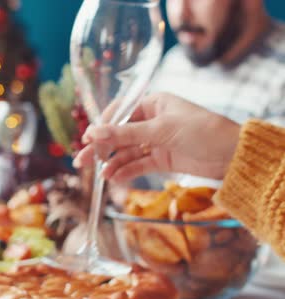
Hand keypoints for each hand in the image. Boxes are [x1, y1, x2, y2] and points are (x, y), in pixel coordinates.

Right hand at [73, 93, 240, 181]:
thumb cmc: (202, 131)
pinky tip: (114, 179)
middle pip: (118, 134)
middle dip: (100, 148)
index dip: (102, 126)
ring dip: (112, 163)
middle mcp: (151, 120)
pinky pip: (137, 164)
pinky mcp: (161, 159)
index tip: (88, 139)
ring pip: (126, 152)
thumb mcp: (161, 130)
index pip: (119, 112)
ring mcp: (156, 141)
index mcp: (152, 103)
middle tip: (81, 160)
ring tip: (100, 176)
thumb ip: (125, 133)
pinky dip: (126, 172)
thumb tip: (93, 132)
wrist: (233, 156)